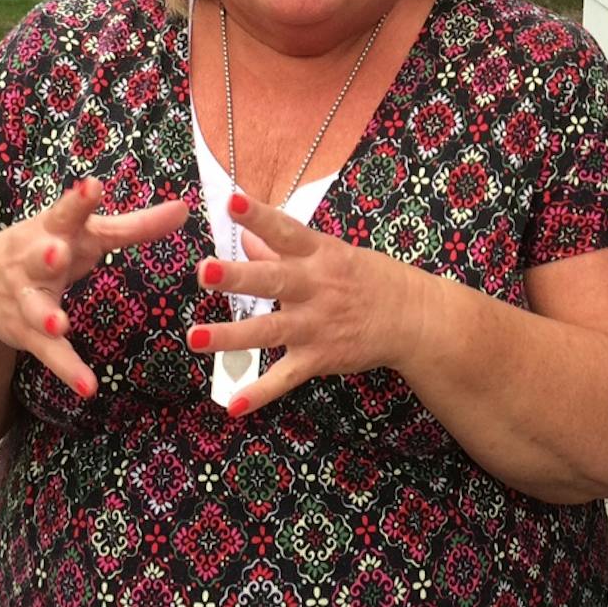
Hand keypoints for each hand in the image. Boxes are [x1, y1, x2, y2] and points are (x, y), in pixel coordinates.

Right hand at [0, 176, 189, 399]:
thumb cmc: (47, 247)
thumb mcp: (87, 233)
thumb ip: (136, 225)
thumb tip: (185, 208)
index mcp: (53, 229)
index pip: (66, 211)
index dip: (78, 200)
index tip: (92, 185)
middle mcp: (32, 261)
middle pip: (38, 257)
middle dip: (46, 255)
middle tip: (56, 252)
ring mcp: (26, 298)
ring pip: (35, 308)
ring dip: (46, 316)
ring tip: (61, 324)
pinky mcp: (26, 333)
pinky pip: (48, 352)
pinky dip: (67, 369)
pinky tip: (88, 387)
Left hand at [186, 190, 431, 414]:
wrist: (412, 317)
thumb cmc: (366, 279)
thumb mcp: (330, 254)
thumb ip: (283, 248)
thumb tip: (245, 237)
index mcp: (319, 255)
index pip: (285, 230)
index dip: (259, 216)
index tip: (231, 202)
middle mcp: (316, 287)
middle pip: (273, 280)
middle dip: (238, 277)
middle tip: (204, 271)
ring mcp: (317, 325)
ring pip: (270, 331)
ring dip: (232, 336)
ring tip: (195, 337)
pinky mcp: (319, 357)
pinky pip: (285, 377)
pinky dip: (260, 393)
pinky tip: (232, 405)